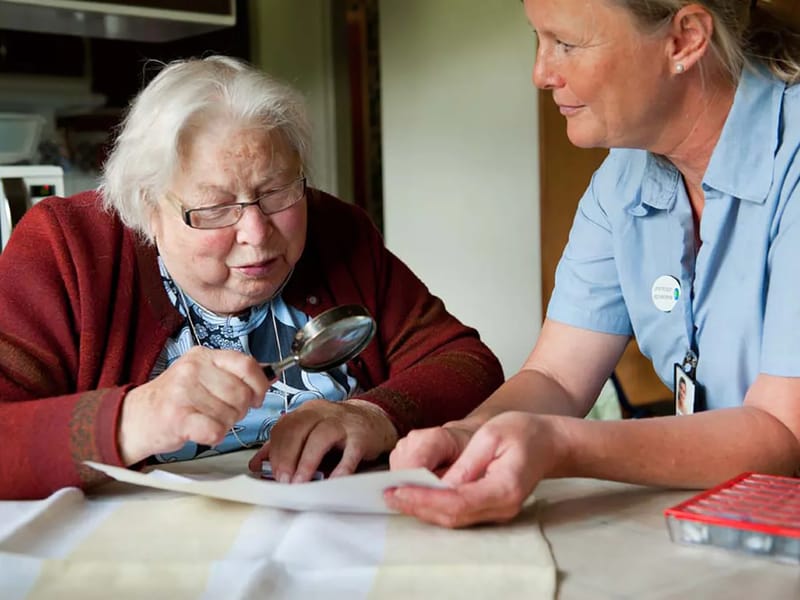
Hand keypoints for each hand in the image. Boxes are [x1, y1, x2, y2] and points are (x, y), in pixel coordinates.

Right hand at [118, 347, 270, 463]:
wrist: (134, 419)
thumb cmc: (172, 400)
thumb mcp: (201, 376)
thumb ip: (231, 374)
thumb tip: (268, 377)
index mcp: (202, 356)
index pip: (246, 364)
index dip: (259, 384)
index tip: (258, 396)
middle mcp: (192, 369)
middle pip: (241, 393)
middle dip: (240, 410)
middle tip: (223, 413)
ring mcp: (183, 392)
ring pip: (230, 414)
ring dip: (224, 425)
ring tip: (205, 420)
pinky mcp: (177, 417)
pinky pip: (215, 430)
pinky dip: (214, 436)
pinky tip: (202, 432)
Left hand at [247, 398, 397, 481]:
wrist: (375, 421)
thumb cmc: (338, 431)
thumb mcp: (310, 433)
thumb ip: (284, 446)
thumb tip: (257, 464)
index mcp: (307, 412)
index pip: (284, 427)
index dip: (274, 450)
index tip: (269, 472)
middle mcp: (323, 412)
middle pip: (299, 429)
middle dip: (287, 456)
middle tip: (282, 480)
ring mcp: (344, 422)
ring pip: (321, 436)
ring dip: (307, 461)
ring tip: (300, 483)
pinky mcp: (362, 436)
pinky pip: (351, 451)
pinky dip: (341, 467)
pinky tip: (332, 481)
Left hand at [384, 412, 559, 527]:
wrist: (548, 443)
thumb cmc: (523, 432)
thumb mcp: (492, 435)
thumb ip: (466, 462)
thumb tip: (438, 483)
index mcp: (504, 488)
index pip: (457, 502)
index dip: (424, 498)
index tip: (398, 490)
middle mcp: (501, 508)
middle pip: (452, 517)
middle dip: (417, 507)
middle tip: (388, 494)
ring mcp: (497, 513)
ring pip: (453, 520)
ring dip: (422, 509)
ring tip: (394, 496)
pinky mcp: (489, 510)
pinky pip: (458, 514)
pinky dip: (433, 508)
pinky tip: (414, 496)